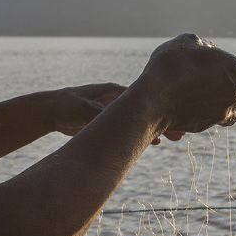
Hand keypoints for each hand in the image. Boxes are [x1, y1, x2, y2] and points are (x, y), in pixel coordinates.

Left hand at [48, 83, 185, 143]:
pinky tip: (157, 142)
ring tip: (176, 137)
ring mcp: (117, 113)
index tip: (176, 119)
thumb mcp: (84, 109)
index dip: (161, 109)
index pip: (144, 100)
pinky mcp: (111, 124)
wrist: (52, 111)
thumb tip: (114, 121)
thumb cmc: (67, 105)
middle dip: (166, 120)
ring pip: (143, 121)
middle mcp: (120, 101)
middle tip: (183, 133)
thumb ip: (101, 114)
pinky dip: (144, 135)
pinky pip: (132, 130)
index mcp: (116, 93)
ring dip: (158, 128)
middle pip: (148, 110)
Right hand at [137, 33, 235, 133]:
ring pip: (233, 114)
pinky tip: (191, 106)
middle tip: (231, 85)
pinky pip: (211, 121)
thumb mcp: (188, 42)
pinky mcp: (204, 126)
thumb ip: (204, 47)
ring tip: (213, 99)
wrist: (154, 99)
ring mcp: (219, 113)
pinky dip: (206, 115)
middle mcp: (233, 94)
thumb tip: (209, 54)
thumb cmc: (172, 65)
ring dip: (228, 106)